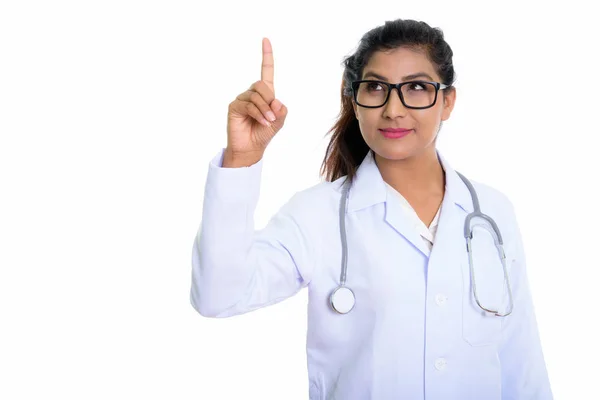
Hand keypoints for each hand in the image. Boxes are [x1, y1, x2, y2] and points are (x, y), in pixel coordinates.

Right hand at [226, 37, 287, 159]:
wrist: (251, 148)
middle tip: (273, 116)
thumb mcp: (278, 122)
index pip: (266, 70)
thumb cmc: (264, 134)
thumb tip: (277, 101)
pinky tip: (263, 122)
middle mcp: (252, 93)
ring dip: (265, 109)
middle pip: (262, 85)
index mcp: (265, 94)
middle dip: (270, 100)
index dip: (266, 55)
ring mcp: (242, 99)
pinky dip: (258, 114)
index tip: (265, 39)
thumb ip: (281, 111)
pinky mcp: (234, 107)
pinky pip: (248, 105)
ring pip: (256, 95)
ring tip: (268, 122)